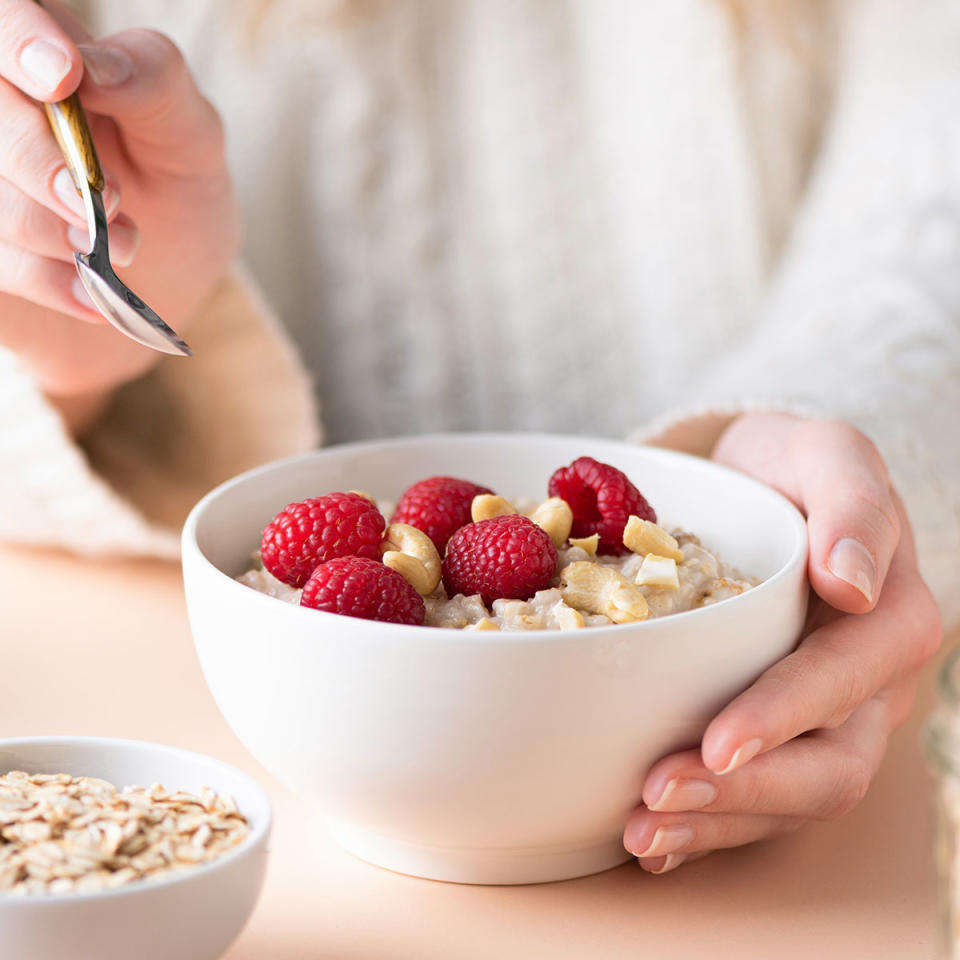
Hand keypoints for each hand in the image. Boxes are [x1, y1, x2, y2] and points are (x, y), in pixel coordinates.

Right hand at [0, 1, 239, 415]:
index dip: (19, 39)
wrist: (160, 291)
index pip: (6, 17)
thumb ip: (155, 85)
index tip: (62, 79)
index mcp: (42, 53)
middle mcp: (2, 107)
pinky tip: (88, 293)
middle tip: (110, 202)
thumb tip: (92, 67)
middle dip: (42, 160)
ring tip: (121, 247)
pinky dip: (45, 279)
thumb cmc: (174, 199)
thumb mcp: (190, 140)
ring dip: (53, 230)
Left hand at [624, 413, 942, 872]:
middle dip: (744, 791)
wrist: (761, 487)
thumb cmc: (792, 468)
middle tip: (658, 794)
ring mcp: (829, 721)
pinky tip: (656, 841)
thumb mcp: (826, 453)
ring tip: (641, 834)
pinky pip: (757, 799)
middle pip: (828, 766)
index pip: (845, 680)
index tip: (718, 740)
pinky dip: (707, 828)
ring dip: (717, 825)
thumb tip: (854, 584)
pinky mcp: (782, 737)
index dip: (785, 716)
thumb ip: (852, 504)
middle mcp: (869, 686)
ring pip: (791, 799)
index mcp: (890, 619)